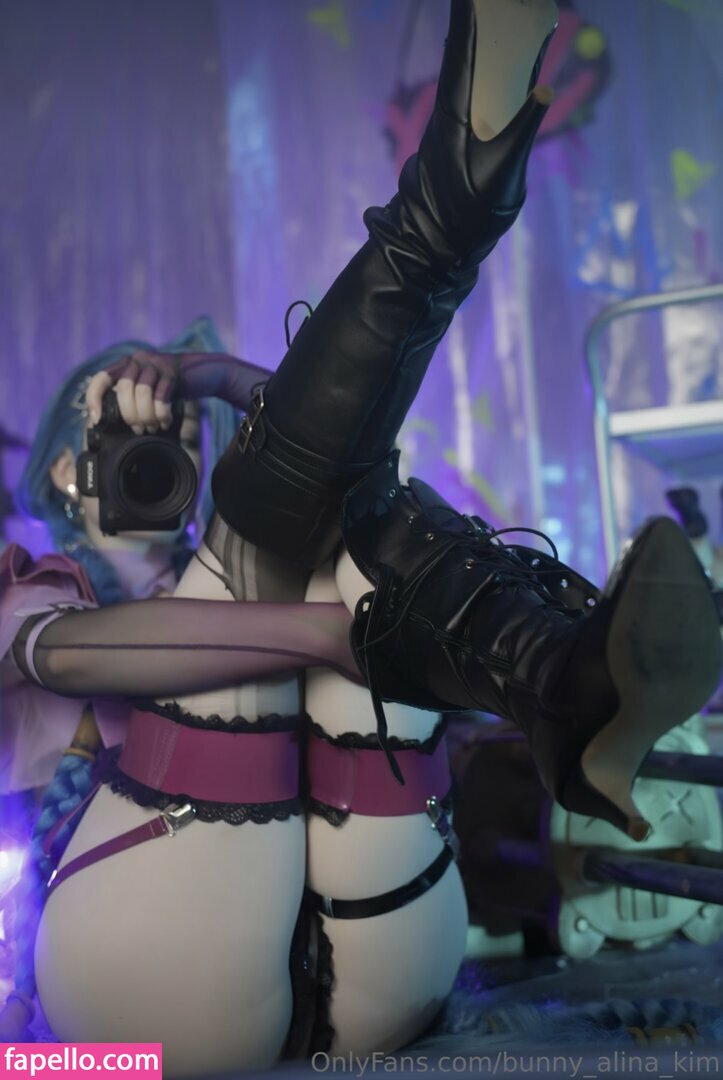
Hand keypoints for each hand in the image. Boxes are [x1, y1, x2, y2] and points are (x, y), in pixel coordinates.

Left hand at [87, 350, 270, 428]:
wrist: (207, 372)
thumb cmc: (175, 387)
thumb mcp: (150, 390)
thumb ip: (132, 398)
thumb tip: (109, 422)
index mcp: (127, 364)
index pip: (102, 378)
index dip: (95, 398)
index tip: (97, 418)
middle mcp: (139, 359)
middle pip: (124, 390)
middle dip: (130, 415)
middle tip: (140, 429)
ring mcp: (156, 363)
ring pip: (142, 394)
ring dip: (147, 416)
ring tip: (153, 427)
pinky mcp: (173, 371)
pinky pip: (161, 396)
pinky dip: (162, 413)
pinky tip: (165, 421)